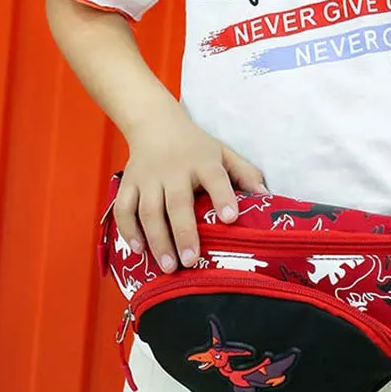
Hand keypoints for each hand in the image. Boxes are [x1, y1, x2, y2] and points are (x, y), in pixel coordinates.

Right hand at [112, 105, 266, 273]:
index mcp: (203, 161)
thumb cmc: (195, 147)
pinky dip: (128, 230)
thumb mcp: (223, 153)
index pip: (215, 178)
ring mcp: (148, 177)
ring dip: (157, 240)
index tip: (231, 219)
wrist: (155, 125)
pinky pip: (124, 209)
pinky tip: (139, 250)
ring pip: (149, 210)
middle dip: (183, 232)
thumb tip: (266, 197)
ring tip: (168, 266)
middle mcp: (174, 169)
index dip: (223, 197)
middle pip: (177, 202)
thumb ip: (245, 173)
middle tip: (191, 260)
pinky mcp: (128, 184)